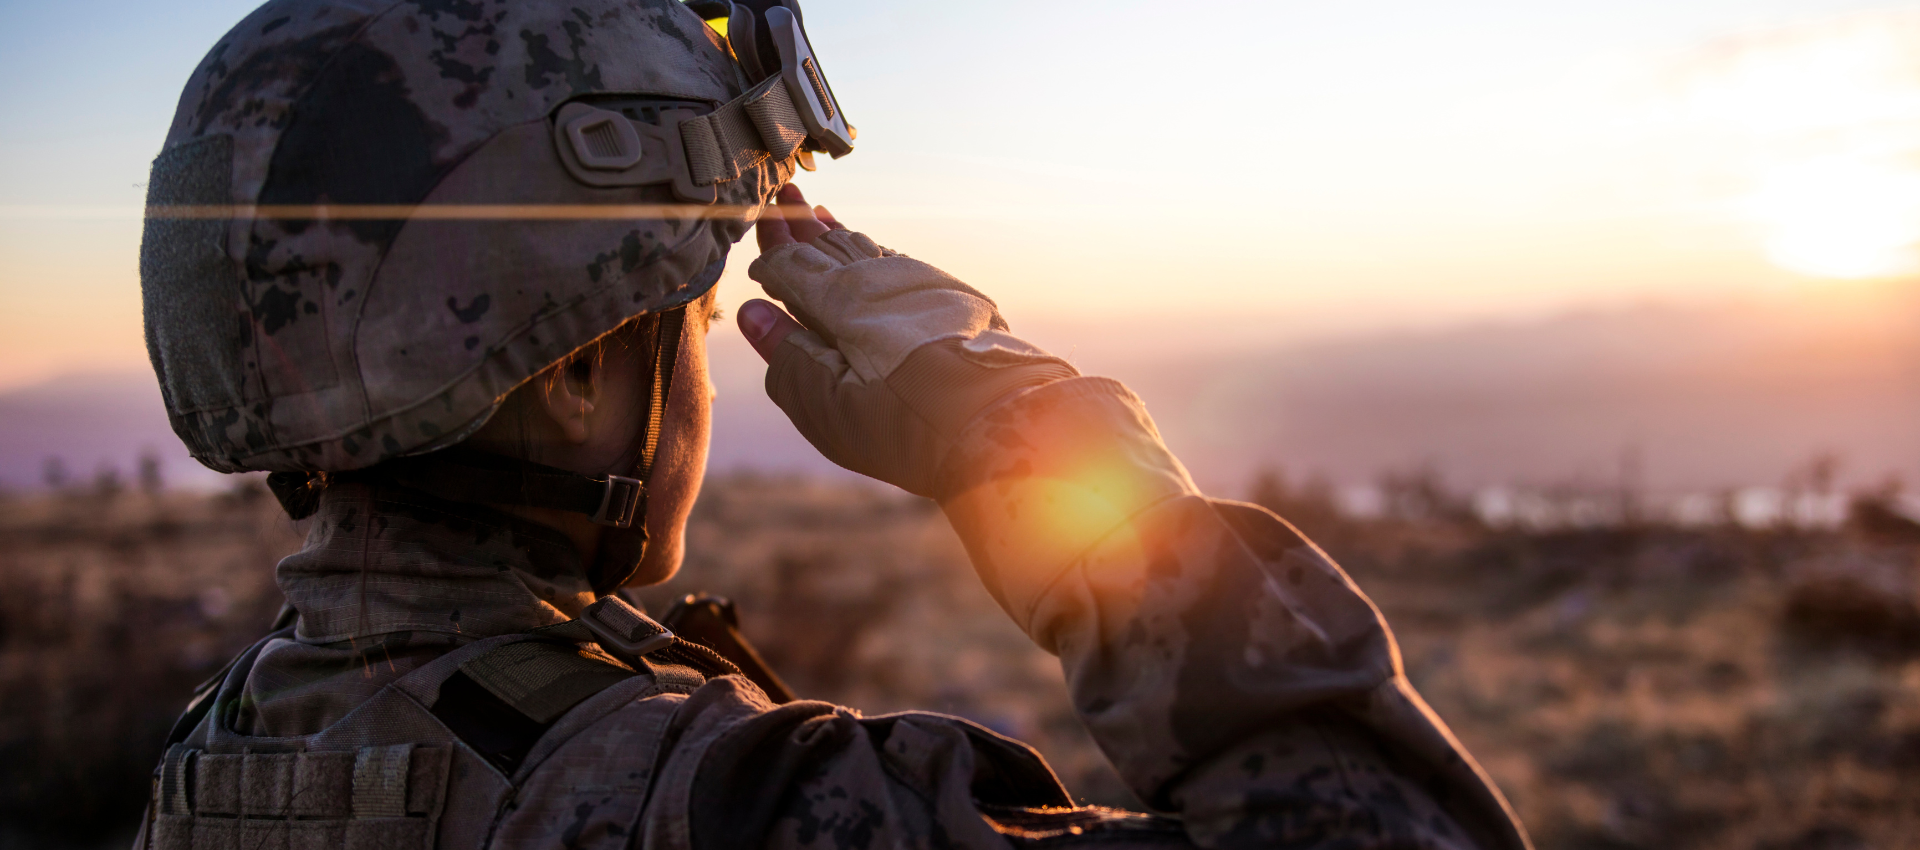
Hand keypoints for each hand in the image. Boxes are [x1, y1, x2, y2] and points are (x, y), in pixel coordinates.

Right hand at [734, 183, 1076, 497]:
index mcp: (840, 300)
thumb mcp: (827, 404)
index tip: (758, 248)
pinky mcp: (955, 297)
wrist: (998, 419)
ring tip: (821, 216)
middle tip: (786, 197)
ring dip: (840, 234)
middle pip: (830, 246)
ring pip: (868, 249)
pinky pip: (901, 263)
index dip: (771, 256)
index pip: (792, 265)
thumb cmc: (904, 423)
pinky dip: (876, 254)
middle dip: (802, 226)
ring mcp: (921, 283)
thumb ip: (786, 355)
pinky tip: (874, 253)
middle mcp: (880, 278)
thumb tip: (753, 314)